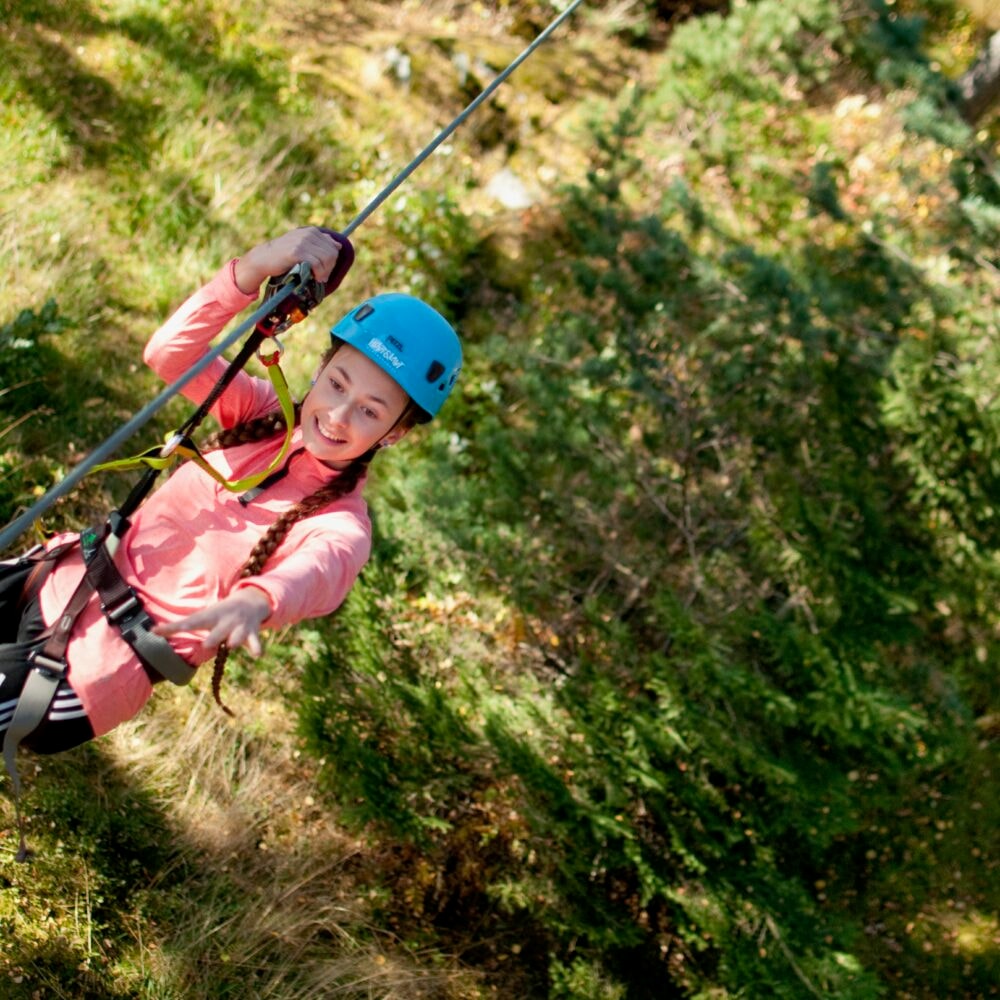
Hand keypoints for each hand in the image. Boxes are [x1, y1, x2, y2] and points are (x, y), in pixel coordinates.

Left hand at [153, 587, 271, 658]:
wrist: (252, 601)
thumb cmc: (221, 613)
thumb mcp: (205, 616)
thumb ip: (184, 625)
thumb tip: (153, 631)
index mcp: (210, 616)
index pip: (188, 623)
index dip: (172, 628)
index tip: (156, 631)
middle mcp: (224, 621)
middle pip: (216, 632)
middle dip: (213, 638)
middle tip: (207, 644)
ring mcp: (239, 626)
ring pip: (237, 637)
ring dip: (234, 641)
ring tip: (232, 644)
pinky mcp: (252, 633)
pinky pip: (254, 642)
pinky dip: (255, 648)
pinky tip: (257, 654)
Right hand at [234, 227, 341, 293]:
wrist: (264, 259)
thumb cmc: (284, 255)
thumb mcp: (303, 246)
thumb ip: (320, 244)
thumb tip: (338, 245)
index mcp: (312, 231)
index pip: (333, 247)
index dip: (332, 262)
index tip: (324, 271)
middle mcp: (308, 234)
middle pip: (332, 253)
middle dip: (329, 268)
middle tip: (322, 277)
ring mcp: (302, 242)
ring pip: (326, 258)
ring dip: (325, 272)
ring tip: (318, 278)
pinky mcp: (297, 252)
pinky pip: (317, 264)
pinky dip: (318, 273)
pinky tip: (314, 278)